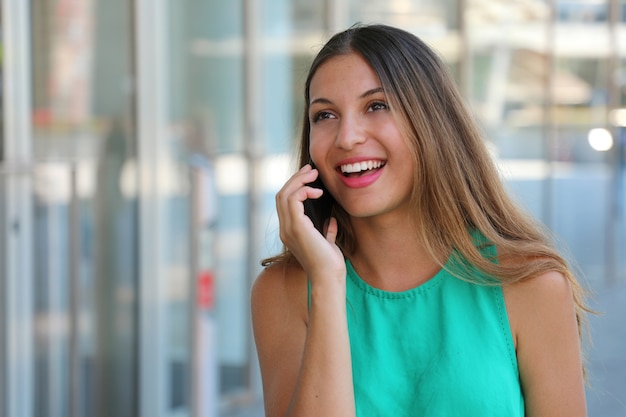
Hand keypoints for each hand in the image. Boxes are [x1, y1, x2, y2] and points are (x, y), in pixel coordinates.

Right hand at [275, 164, 345, 281]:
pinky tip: (318, 192)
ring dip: (299, 181)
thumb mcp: (327, 243)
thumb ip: (326, 230)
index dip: (295, 186)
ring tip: (314, 175)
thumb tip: (331, 219)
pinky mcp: (297, 227)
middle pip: (281, 194)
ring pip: (284, 194)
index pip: (284, 202)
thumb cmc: (329, 264)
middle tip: (311, 169)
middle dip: (296, 178)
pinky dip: (304, 191)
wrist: (329, 278)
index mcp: (289, 231)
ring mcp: (288, 228)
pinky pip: (293, 200)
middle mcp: (285, 229)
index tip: (310, 177)